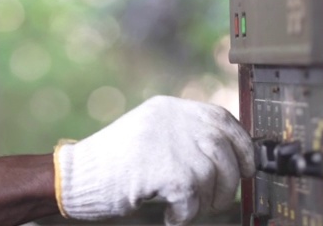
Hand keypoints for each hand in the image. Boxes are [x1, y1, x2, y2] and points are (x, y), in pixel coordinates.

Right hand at [53, 95, 254, 224]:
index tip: (248, 167)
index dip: (242, 145)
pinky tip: (171, 216)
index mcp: (169, 109)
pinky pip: (192, 199)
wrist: (74, 178)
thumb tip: (228, 159)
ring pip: (212, 176)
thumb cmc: (112, 166)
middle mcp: (170, 119)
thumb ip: (182, 137)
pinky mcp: (161, 169)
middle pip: (223, 149)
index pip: (221, 118)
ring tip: (186, 209)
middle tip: (216, 201)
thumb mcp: (150, 137)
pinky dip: (185, 215)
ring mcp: (166, 142)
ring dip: (206, 202)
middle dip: (229, 181)